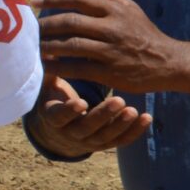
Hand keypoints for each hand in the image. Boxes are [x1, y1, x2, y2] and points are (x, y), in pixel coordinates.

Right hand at [29, 73, 150, 156]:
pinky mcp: (105, 144)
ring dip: (121, 125)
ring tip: (133, 111)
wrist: (61, 129)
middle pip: (87, 128)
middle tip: (118, 101)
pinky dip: (135, 131)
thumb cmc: (56, 98)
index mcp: (53, 118)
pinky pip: (121, 140)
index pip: (60, 117)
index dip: (69, 111)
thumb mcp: (49, 86)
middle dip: (103, 116)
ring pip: (105, 136)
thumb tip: (43, 46)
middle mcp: (70, 133)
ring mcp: (89, 141)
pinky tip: (146, 118)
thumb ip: (48, 68)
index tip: (81, 102)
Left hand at [30, 0, 189, 92]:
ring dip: (48, 46)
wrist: (168, 62)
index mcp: (115, 9)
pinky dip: (59, 67)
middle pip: (71, 22)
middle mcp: (113, 27)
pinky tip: (46, 66)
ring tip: (33, 47)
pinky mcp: (110, 73)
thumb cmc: (145, 34)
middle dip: (46, 24)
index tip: (32, 0)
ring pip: (71, 45)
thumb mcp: (130, 8)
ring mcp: (111, 51)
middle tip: (29, 29)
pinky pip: (78, 68)